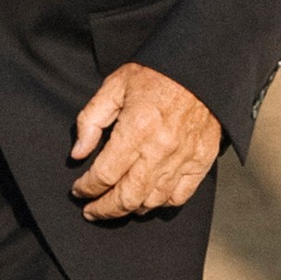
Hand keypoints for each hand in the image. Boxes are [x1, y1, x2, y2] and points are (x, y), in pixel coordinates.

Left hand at [70, 62, 221, 218]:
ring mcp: (182, 159)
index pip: (104, 175)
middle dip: (104, 209)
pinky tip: (148, 200)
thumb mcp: (115, 86)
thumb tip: (78, 153)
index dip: (86, 188)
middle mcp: (159, 150)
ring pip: (151, 202)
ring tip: (117, 206)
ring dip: (130, 210)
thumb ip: (92, 119)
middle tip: (91, 210)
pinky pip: (179, 197)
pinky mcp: (200, 162)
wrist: (202, 69)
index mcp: (136, 130)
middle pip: (126, 197)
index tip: (78, 190)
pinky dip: (161, 204)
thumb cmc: (157, 75)